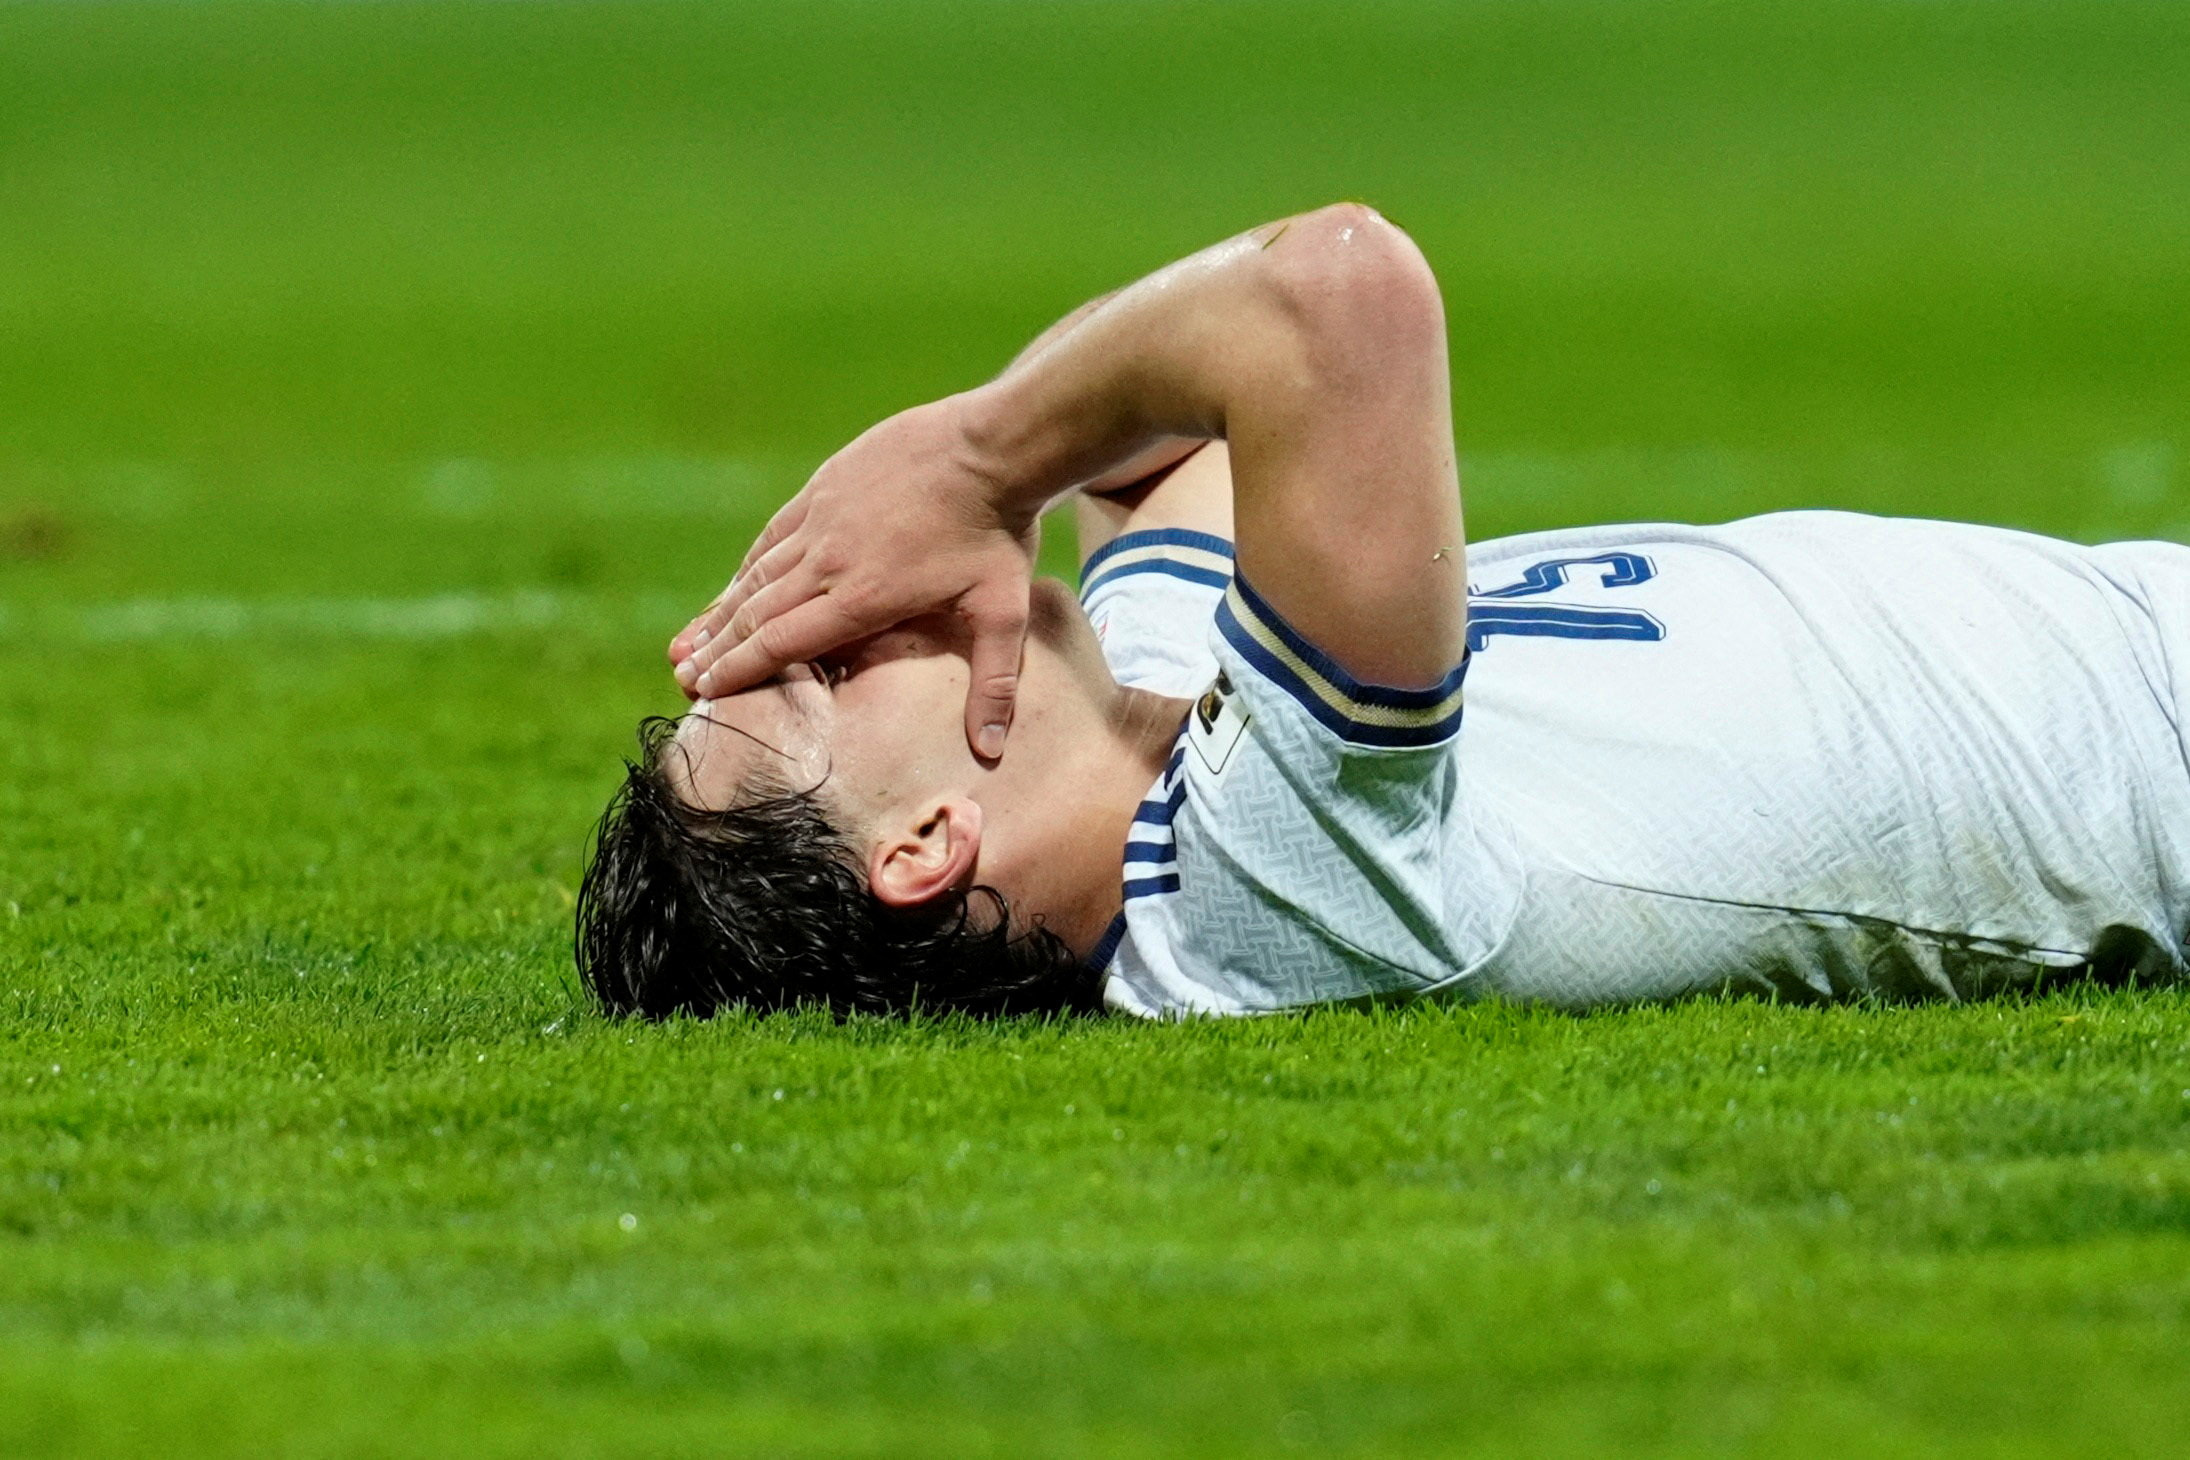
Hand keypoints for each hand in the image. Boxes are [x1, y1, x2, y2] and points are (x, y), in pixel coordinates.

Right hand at [669, 393, 1042, 759]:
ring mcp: (822, 518)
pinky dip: (750, 565)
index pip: (781, 642)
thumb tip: (990, 750)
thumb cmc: (999, 532)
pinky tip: (735, 582)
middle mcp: (829, 560)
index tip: (703, 691)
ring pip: (757, 573)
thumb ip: (994, 685)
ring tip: (691, 640)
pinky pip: (775, 534)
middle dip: (716, 650)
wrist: (992, 444)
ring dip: (721, 610)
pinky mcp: (825, 486)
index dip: (737, 670)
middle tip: (684, 677)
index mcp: (862, 598)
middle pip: (756, 613)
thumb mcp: (1004, 613)